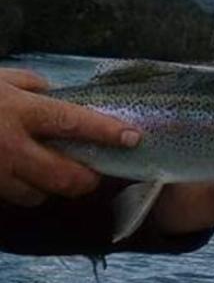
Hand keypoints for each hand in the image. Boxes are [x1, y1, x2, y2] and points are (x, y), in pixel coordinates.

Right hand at [0, 68, 141, 206]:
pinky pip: (16, 198)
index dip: (106, 132)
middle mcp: (11, 146)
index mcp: (20, 111)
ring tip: (56, 171)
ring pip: (41, 194)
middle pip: (65, 176)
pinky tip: (26, 176)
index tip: (133, 137)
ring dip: (54, 186)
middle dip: (88, 178)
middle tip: (96, 170)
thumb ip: (31, 84)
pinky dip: (28, 190)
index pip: (73, 122)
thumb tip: (55, 90)